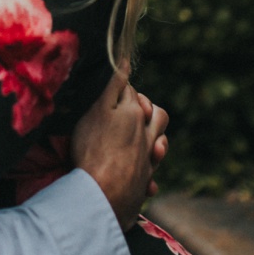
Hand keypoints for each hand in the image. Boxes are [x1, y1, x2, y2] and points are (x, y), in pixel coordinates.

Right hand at [71, 63, 167, 230]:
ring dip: (155, 137)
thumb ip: (113, 86)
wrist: (102, 194)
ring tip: (142, 137)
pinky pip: (151, 173)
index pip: (132, 92)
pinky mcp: (143, 182)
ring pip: (160, 142)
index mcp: (135, 115)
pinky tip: (140, 172)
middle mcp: (146, 136)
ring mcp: (147, 160)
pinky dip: (147, 170)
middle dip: (146, 109)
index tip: (110, 89)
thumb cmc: (93, 150)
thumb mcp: (98, 111)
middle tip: (129, 110)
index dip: (121, 87)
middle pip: (156, 116)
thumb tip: (124, 60)